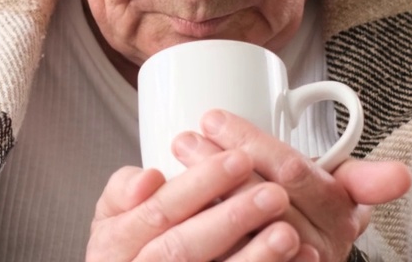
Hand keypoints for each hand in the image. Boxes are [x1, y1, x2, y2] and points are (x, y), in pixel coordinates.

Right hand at [87, 149, 303, 260]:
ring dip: (255, 258)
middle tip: (272, 194)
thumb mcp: (112, 216)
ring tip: (288, 232)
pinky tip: (300, 260)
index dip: (198, 185)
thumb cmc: (129, 245)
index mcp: (114, 244)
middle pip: (183, 249)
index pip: (157, 212)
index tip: (237, 159)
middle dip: (230, 219)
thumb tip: (150, 178)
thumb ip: (123, 191)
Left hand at [172, 110, 411, 261]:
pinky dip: (197, 233)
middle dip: (218, 162)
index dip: (252, 144)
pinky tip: (172, 209)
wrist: (293, 258)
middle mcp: (319, 249)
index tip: (213, 118)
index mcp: (340, 219)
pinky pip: (226, 255)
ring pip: (238, 230)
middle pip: (260, 199)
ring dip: (203, 192)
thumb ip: (364, 179)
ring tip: (174, 160)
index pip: (294, 173)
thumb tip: (402, 176)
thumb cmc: (310, 215)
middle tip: (185, 136)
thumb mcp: (341, 193)